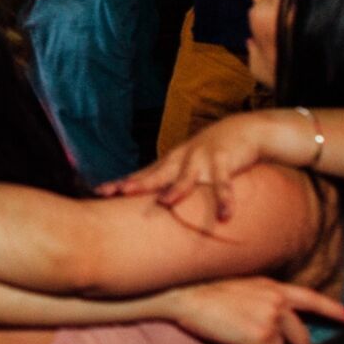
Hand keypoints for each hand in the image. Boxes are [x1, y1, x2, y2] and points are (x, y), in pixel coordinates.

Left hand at [97, 111, 308, 220]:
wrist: (244, 129)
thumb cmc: (211, 152)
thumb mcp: (189, 165)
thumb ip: (174, 183)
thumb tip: (156, 208)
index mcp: (170, 162)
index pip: (142, 173)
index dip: (122, 183)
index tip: (100, 192)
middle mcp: (181, 159)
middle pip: (156, 172)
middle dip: (138, 183)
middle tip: (120, 192)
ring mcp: (201, 158)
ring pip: (187, 175)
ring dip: (177, 188)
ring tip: (166, 202)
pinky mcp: (224, 161)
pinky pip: (224, 183)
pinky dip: (225, 199)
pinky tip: (225, 215)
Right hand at [163, 277, 343, 343]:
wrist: (180, 292)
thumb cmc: (196, 289)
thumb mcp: (234, 287)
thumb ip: (255, 301)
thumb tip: (259, 325)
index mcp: (270, 284)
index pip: (310, 296)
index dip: (332, 308)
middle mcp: (276, 299)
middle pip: (302, 334)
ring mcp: (270, 318)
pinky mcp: (261, 337)